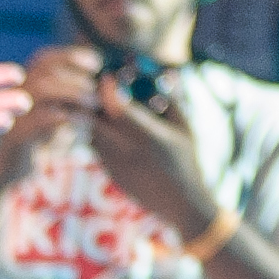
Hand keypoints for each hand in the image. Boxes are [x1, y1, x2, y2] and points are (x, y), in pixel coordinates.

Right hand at [0, 44, 100, 178]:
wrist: (12, 168)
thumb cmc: (40, 135)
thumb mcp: (54, 108)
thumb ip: (71, 90)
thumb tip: (106, 78)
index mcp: (22, 83)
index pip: (45, 57)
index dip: (71, 56)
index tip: (96, 63)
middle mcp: (13, 93)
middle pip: (45, 70)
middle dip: (77, 75)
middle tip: (95, 88)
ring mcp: (13, 112)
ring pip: (43, 89)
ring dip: (74, 92)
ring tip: (93, 103)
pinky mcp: (17, 136)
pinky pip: (43, 118)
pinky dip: (68, 115)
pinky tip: (83, 121)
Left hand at [86, 77, 217, 239]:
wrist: (180, 203)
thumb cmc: (188, 162)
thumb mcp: (186, 129)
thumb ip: (172, 102)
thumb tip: (164, 75)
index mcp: (150, 136)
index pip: (118, 108)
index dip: (108, 90)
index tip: (107, 76)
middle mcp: (128, 150)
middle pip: (96, 120)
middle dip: (91, 101)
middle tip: (93, 86)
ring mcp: (116, 164)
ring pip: (91, 133)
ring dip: (91, 117)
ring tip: (96, 103)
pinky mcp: (110, 173)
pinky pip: (95, 147)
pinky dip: (95, 132)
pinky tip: (103, 124)